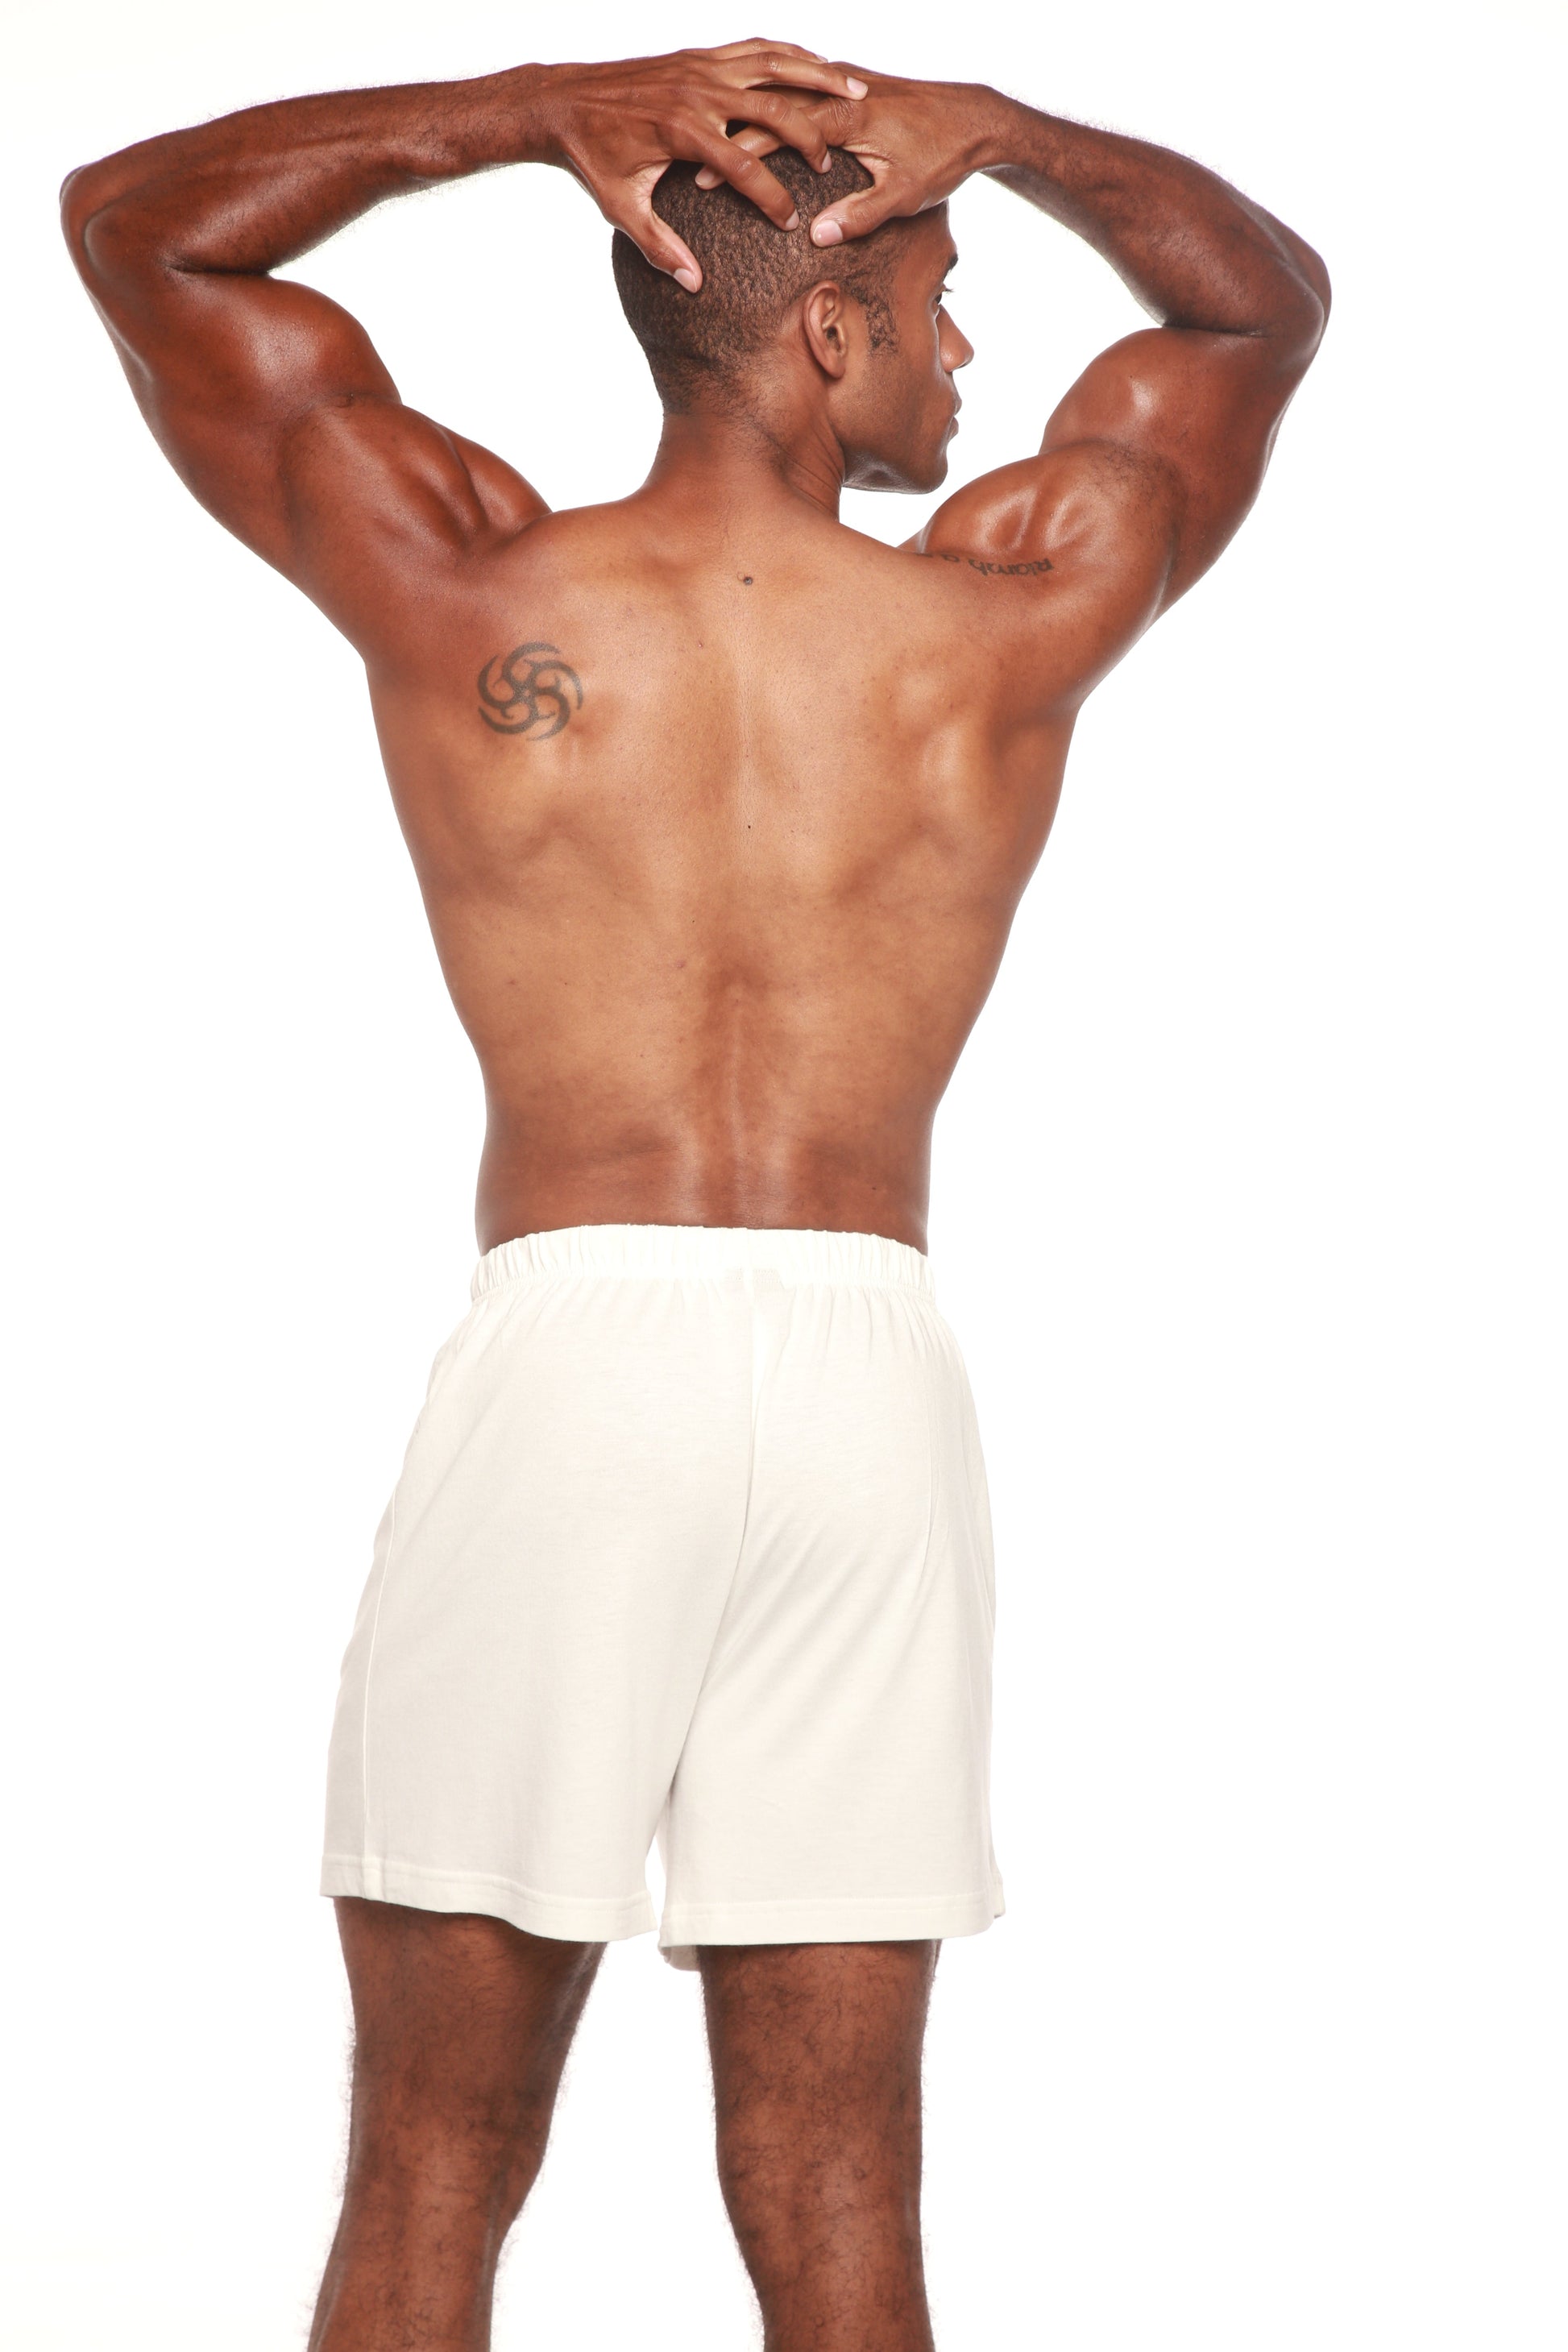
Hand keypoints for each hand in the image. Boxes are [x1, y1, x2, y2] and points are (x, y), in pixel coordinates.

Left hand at [532, 42, 868, 287]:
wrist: (563, 100)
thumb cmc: (592, 157)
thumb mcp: (621, 209)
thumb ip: (660, 246)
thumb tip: (694, 282)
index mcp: (681, 130)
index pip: (744, 166)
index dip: (771, 199)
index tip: (792, 225)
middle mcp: (697, 91)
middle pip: (773, 109)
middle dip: (808, 139)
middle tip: (830, 167)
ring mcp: (700, 66)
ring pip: (775, 64)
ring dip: (818, 78)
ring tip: (855, 94)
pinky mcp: (700, 54)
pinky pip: (757, 49)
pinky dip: (792, 56)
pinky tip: (819, 68)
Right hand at [691, 71, 1002, 245]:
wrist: (976, 118)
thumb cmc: (941, 159)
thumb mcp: (903, 196)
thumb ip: (860, 216)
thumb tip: (815, 237)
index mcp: (847, 117)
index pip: (775, 132)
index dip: (735, 156)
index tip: (701, 177)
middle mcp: (840, 92)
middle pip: (767, 109)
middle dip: (726, 134)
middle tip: (689, 161)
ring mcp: (845, 83)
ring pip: (781, 91)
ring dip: (745, 113)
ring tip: (708, 137)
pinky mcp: (852, 85)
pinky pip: (799, 87)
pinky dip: (771, 101)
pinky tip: (751, 116)